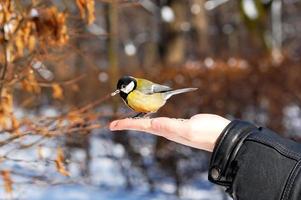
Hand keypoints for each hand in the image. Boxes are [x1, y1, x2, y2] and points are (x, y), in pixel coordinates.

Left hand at [109, 114, 229, 151]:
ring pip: (150, 122)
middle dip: (128, 123)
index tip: (112, 125)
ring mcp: (173, 127)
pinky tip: (152, 114)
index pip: (142, 126)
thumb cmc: (207, 133)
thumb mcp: (189, 130)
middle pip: (143, 125)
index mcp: (166, 130)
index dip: (126, 124)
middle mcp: (167, 130)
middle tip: (115, 123)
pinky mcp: (181, 123)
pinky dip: (153, 115)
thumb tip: (154, 124)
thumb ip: (172, 127)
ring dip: (138, 120)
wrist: (222, 136)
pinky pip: (162, 118)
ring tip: (128, 119)